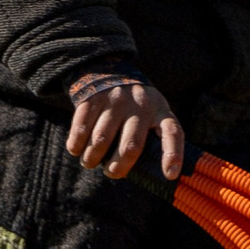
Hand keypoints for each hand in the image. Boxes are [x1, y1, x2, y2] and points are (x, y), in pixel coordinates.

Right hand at [66, 76, 184, 180]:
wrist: (110, 71)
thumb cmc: (136, 108)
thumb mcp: (153, 114)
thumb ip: (152, 138)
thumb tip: (150, 177)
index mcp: (161, 111)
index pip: (173, 133)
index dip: (173, 155)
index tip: (170, 175)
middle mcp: (141, 105)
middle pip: (131, 145)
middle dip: (119, 167)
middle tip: (112, 173)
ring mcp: (117, 100)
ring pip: (102, 139)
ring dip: (92, 158)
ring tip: (89, 163)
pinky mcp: (93, 98)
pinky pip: (82, 127)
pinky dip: (77, 144)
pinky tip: (76, 150)